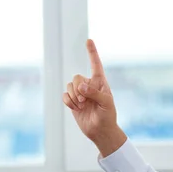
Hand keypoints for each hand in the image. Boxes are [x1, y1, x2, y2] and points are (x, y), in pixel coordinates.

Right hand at [62, 39, 126, 155]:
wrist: (100, 131)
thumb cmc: (108, 116)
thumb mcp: (106, 103)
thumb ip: (94, 93)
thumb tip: (81, 85)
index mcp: (100, 82)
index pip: (95, 64)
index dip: (92, 52)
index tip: (89, 40)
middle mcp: (89, 85)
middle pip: (77, 77)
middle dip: (79, 89)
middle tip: (85, 101)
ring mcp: (80, 93)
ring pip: (70, 86)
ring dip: (74, 97)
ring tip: (82, 106)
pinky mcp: (73, 101)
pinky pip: (65, 95)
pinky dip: (68, 101)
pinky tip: (76, 108)